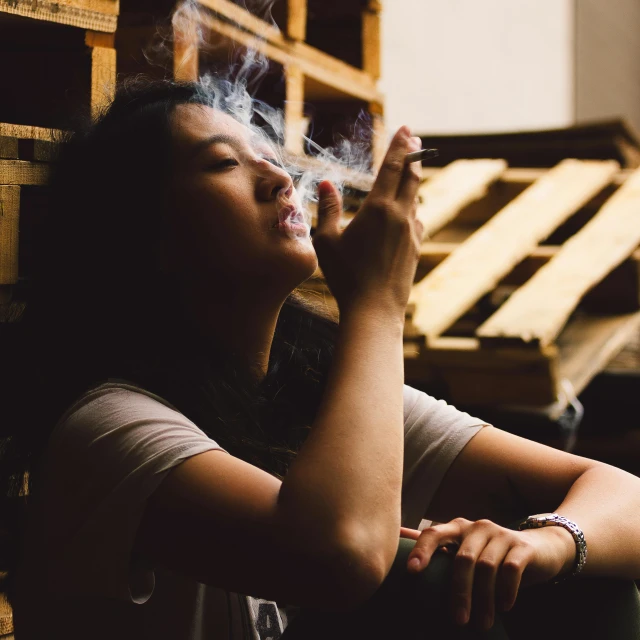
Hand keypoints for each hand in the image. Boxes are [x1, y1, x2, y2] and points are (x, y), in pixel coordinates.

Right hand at [312, 126, 423, 319]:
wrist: (375, 309)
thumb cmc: (346, 275)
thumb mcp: (327, 240)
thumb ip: (328, 208)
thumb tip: (326, 182)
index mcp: (379, 208)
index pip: (393, 167)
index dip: (399, 145)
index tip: (406, 128)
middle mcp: (401, 215)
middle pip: (411, 177)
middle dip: (413, 155)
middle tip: (414, 139)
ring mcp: (412, 232)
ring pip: (415, 198)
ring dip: (412, 182)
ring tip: (409, 172)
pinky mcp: (415, 247)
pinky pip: (415, 219)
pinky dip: (411, 207)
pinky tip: (406, 211)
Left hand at [400, 518, 575, 630]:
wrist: (538, 549)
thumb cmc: (491, 553)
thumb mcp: (464, 547)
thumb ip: (437, 546)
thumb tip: (398, 536)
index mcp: (457, 527)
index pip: (434, 533)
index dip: (422, 550)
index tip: (411, 572)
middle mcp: (477, 527)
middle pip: (463, 559)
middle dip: (459, 592)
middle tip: (457, 620)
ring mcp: (500, 534)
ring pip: (487, 567)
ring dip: (484, 599)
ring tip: (481, 623)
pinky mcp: (521, 547)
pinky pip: (511, 569)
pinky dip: (506, 590)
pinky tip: (504, 606)